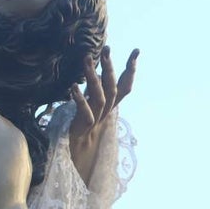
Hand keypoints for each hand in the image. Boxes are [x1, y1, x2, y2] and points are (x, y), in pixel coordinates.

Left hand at [68, 46, 137, 182]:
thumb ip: (93, 94)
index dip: (130, 70)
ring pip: (100, 97)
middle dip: (110, 67)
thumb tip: (92, 75)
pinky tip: (73, 87)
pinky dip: (80, 100)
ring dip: (93, 77)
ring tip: (86, 60)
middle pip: (112, 88)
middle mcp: (106, 112)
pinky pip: (85, 112)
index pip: (124, 86)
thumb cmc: (82, 131)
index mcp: (109, 107)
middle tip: (106, 49)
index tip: (136, 51)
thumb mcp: (90, 109)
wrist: (78, 159)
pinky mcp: (83, 127)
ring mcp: (96, 120)